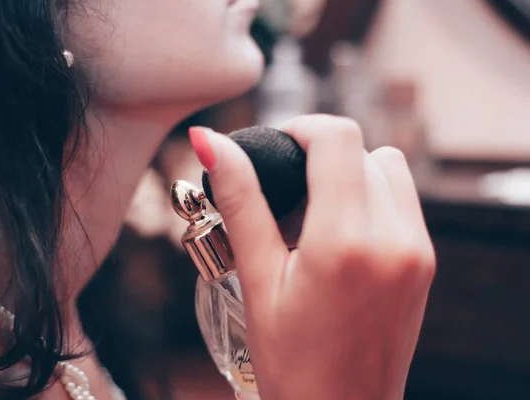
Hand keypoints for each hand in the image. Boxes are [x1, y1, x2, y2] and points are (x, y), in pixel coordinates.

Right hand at [189, 115, 435, 399]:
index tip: (276, 149)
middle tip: (286, 198)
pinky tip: (340, 236)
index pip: (339, 139)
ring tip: (314, 217)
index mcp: (346, 242)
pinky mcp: (425, 262)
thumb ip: (240, 202)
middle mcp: (395, 238)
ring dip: (350, 175)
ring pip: (389, 169)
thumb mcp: (257, 279)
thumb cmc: (292, 362)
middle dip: (320, 158)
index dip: (302, 129)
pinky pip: (402, 200)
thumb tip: (210, 142)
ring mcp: (418, 250)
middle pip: (363, 150)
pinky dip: (371, 198)